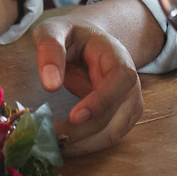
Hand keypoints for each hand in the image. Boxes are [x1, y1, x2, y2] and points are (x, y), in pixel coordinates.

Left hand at [32, 8, 145, 154]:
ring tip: (50, 145)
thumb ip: (50, 50)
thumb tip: (50, 85)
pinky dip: (84, 145)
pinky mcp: (120, 119)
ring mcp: (128, 104)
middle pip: (115, 116)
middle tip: (46, 137)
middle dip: (81, 132)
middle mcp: (130, 84)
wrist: (89, 42)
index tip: (74, 117)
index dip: (100, 101)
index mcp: (117, 57)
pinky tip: (60, 144)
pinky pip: (105, 138)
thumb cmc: (70, 35)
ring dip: (82, 144)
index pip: (120, 80)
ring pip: (112, 134)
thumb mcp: (54, 30)